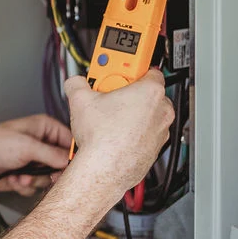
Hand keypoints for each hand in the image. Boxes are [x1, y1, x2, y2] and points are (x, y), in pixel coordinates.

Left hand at [0, 114, 72, 194]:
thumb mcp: (27, 146)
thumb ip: (52, 155)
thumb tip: (71, 161)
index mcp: (45, 129)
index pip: (71, 143)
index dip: (72, 157)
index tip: (69, 168)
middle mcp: (42, 144)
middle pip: (62, 165)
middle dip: (50, 173)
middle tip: (44, 175)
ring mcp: (34, 161)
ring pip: (49, 178)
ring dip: (34, 180)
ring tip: (20, 174)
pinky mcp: (25, 175)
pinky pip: (35, 186)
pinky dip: (24, 185)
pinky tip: (13, 178)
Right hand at [64, 69, 174, 207]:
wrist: (104, 169)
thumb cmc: (102, 138)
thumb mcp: (79, 100)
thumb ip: (78, 83)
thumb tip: (75, 82)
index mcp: (150, 91)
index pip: (147, 69)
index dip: (128, 70)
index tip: (117, 72)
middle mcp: (162, 110)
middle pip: (145, 92)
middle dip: (127, 93)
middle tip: (106, 96)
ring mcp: (161, 131)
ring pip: (146, 114)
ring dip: (130, 113)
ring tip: (106, 118)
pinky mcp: (155, 148)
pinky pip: (145, 133)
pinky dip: (132, 132)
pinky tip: (112, 134)